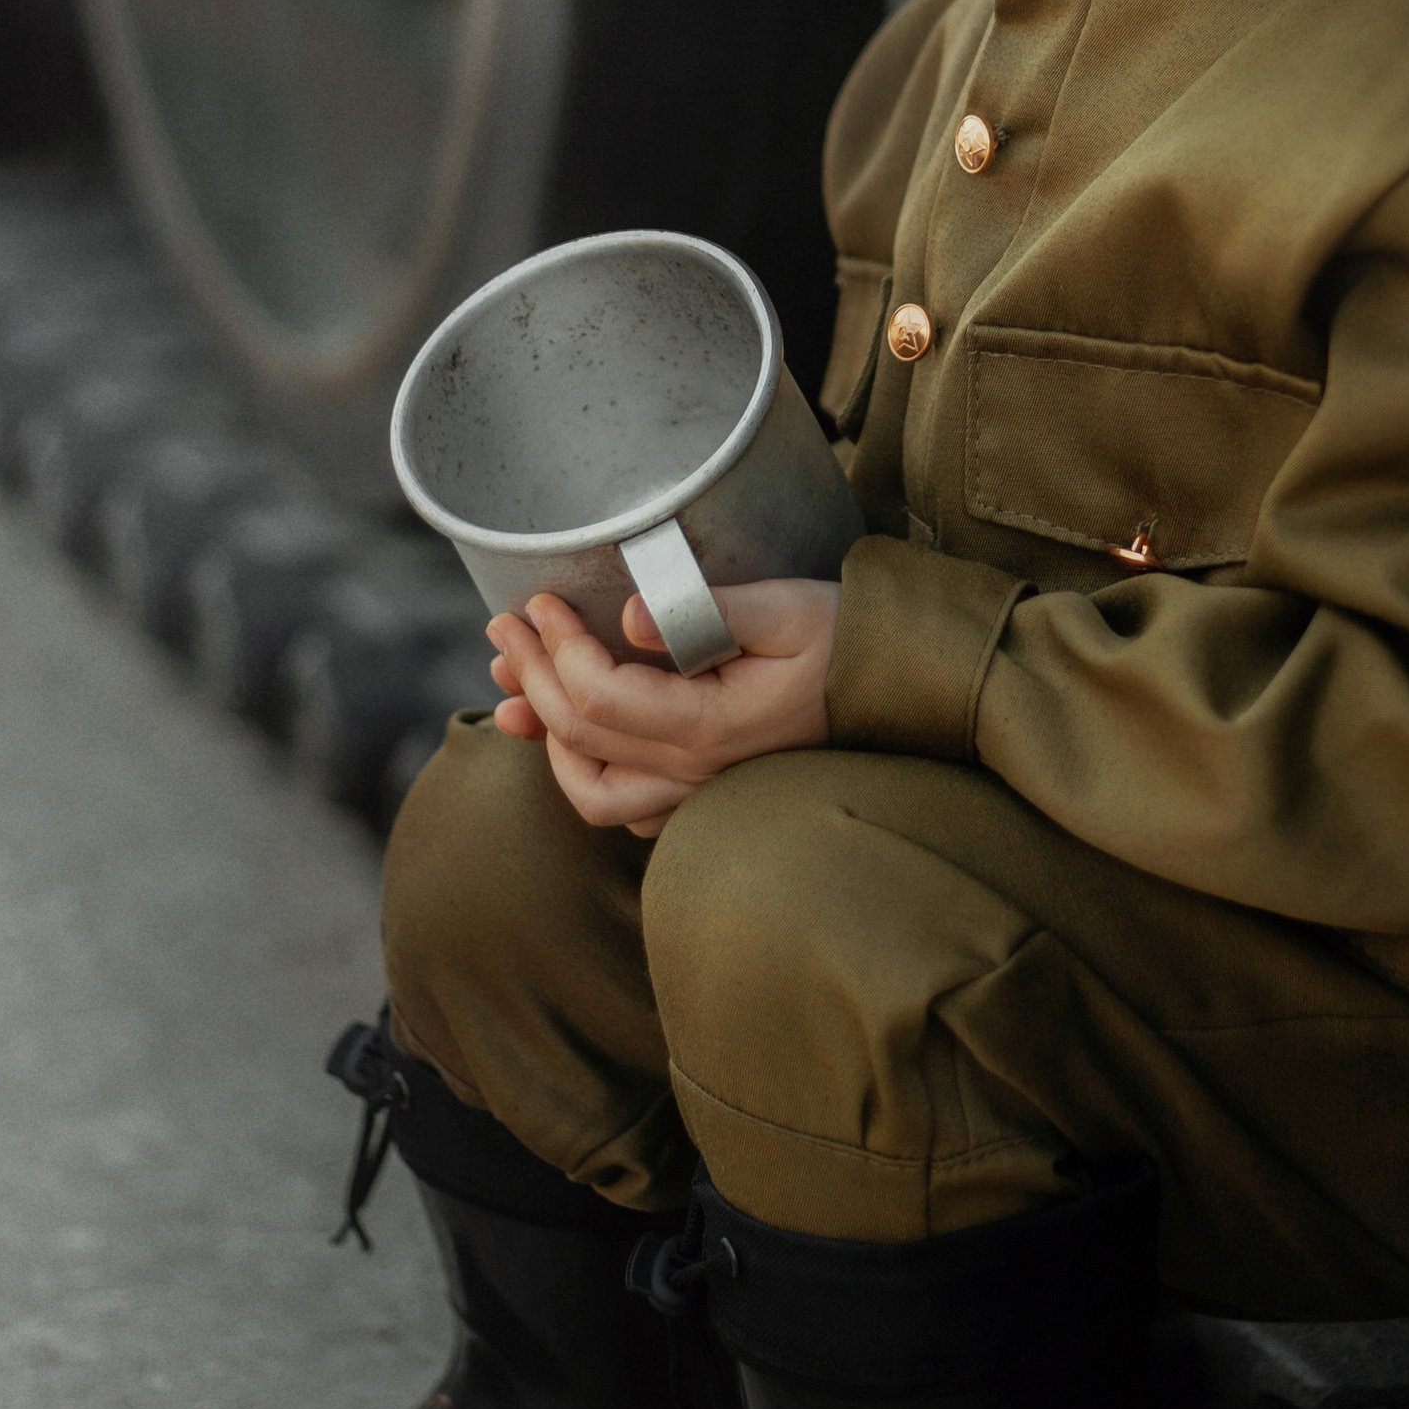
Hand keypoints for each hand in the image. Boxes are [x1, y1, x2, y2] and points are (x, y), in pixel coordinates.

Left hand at [487, 578, 839, 838]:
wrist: (903, 691)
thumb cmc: (847, 640)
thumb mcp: (788, 606)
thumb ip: (707, 607)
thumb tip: (630, 613)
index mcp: (710, 726)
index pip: (598, 694)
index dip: (555, 645)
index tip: (540, 601)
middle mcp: (698, 772)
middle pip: (580, 737)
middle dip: (530, 676)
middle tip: (505, 626)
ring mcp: (702, 792)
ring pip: (595, 795)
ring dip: (548, 741)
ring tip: (516, 695)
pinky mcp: (710, 794)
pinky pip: (630, 807)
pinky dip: (589, 773)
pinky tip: (577, 737)